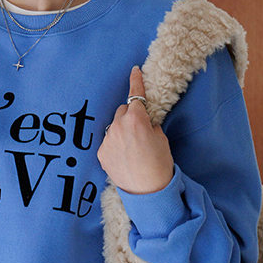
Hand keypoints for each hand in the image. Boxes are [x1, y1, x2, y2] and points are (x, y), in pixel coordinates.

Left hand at [97, 66, 174, 193]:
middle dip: (131, 116)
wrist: (148, 191)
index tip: (135, 71)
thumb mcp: (161, 138)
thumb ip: (150, 124)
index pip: (135, 94)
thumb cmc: (159, 164)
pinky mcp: (101, 152)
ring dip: (122, 130)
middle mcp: (118, 126)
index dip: (136, 81)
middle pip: (124, 111)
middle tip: (141, 131)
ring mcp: (108, 139)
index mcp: (136, 119)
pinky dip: (116, 144)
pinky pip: (109, 140)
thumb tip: (144, 120)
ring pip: (114, 126)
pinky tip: (125, 156)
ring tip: (133, 148)